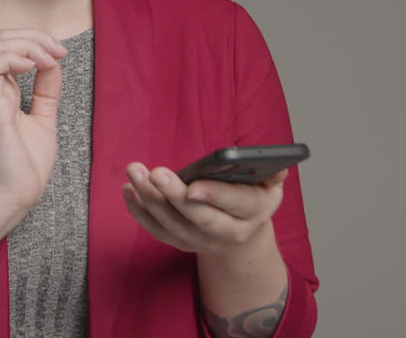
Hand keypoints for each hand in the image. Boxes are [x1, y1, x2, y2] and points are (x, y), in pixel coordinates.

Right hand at [0, 28, 66, 225]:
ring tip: (47, 60)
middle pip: (2, 38)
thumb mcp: (45, 118)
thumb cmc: (25, 164)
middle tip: (57, 51)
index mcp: (6, 90)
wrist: (15, 195)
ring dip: (26, 44)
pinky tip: (32, 67)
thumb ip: (47, 90)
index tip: (61, 53)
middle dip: (33, 34)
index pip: (12, 46)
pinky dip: (13, 59)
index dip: (37, 40)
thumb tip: (54, 63)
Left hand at [120, 164, 286, 254]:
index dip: (214, 195)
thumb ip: (271, 174)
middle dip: (174, 195)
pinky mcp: (180, 242)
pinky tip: (129, 190)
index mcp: (253, 213)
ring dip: (150, 198)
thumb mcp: (269, 186)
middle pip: (198, 217)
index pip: (235, 204)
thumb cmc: (252, 199)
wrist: (241, 234)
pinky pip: (157, 230)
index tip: (193, 186)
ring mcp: (201, 240)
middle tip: (155, 173)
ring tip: (135, 172)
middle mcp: (226, 232)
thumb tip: (277, 164)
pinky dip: (139, 211)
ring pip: (172, 224)